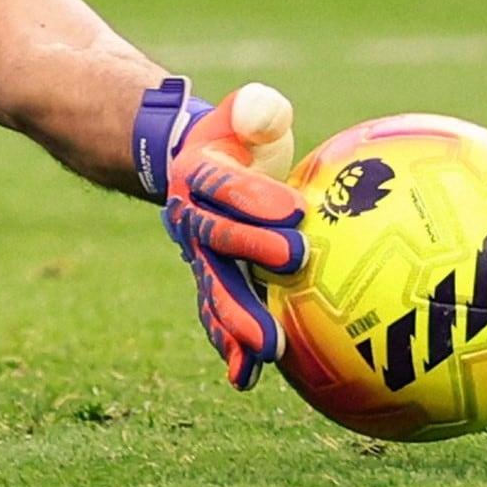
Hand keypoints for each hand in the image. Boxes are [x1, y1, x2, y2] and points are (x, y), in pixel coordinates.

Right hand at [161, 83, 307, 389]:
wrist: (193, 168)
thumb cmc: (238, 137)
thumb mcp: (247, 112)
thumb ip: (256, 108)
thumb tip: (262, 113)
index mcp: (198, 173)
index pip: (225, 185)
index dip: (255, 196)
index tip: (295, 209)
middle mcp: (190, 218)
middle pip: (217, 239)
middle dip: (252, 252)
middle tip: (295, 260)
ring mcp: (198, 255)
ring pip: (215, 286)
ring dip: (238, 317)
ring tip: (268, 348)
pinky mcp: (211, 281)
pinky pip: (216, 314)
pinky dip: (228, 346)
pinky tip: (246, 378)